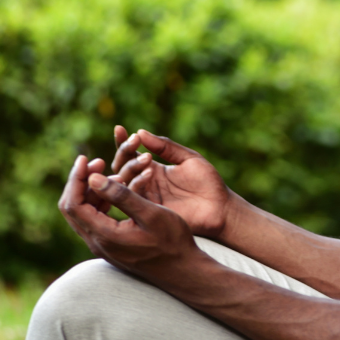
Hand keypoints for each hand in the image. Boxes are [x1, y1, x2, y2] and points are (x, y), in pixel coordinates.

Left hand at [59, 154, 196, 278]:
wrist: (183, 270)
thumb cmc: (172, 242)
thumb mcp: (150, 214)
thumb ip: (122, 196)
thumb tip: (94, 178)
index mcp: (104, 235)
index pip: (74, 204)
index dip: (76, 179)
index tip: (86, 158)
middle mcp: (98, 243)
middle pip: (72, 208)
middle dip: (80, 181)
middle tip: (98, 161)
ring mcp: (103, 246)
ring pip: (82, 213)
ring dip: (91, 191)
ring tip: (113, 173)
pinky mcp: (110, 245)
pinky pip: (94, 219)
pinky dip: (100, 201)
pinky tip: (117, 189)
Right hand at [109, 126, 232, 237]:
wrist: (220, 207)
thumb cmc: (207, 182)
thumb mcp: (187, 158)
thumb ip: (165, 147)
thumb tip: (141, 132)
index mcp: (152, 169)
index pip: (130, 155)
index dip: (122, 142)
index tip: (119, 128)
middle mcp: (145, 183)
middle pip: (122, 167)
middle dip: (125, 152)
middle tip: (134, 141)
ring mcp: (146, 198)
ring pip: (125, 181)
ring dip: (131, 167)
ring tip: (147, 157)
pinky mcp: (150, 211)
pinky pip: (135, 197)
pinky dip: (138, 183)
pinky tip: (149, 172)